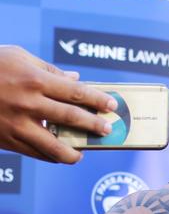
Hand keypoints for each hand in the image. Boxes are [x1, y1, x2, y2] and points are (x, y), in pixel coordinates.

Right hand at [0, 45, 116, 162]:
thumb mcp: (18, 57)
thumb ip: (50, 70)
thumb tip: (76, 80)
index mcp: (34, 79)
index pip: (75, 92)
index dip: (97, 100)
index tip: (112, 106)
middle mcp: (27, 103)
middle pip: (70, 118)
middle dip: (93, 125)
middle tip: (108, 130)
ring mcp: (16, 124)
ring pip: (52, 145)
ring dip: (72, 152)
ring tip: (83, 153)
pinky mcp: (5, 139)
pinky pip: (33, 152)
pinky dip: (49, 155)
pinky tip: (60, 155)